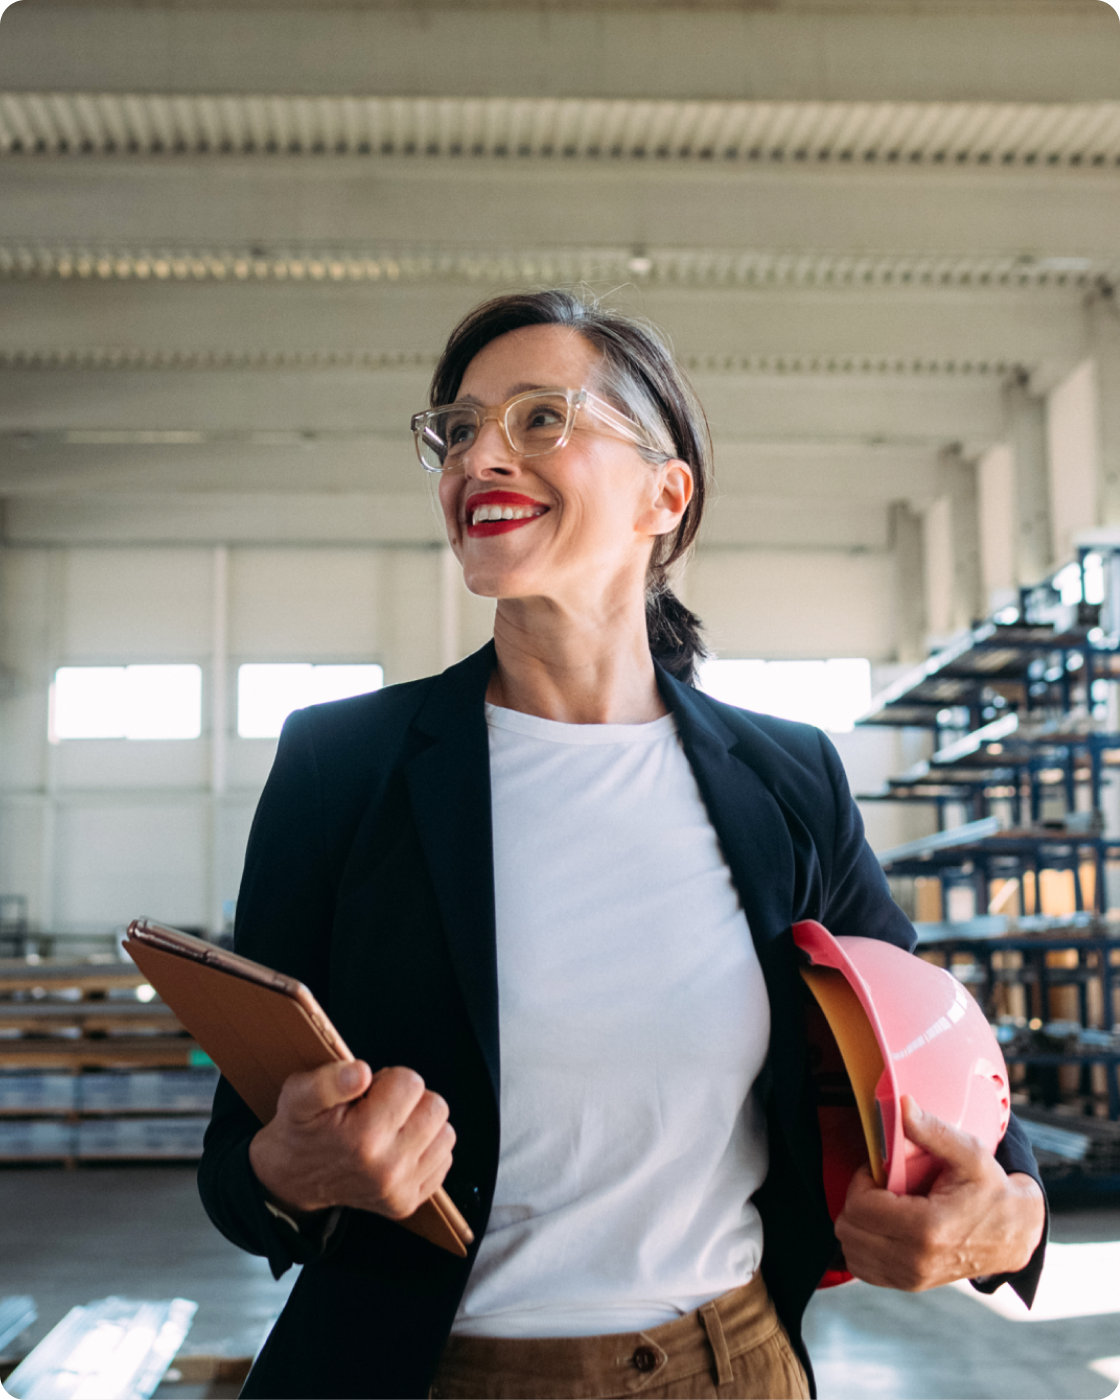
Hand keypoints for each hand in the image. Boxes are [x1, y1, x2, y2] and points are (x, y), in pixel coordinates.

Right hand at [248, 1061, 455, 1224]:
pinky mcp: (407, 1203)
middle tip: (381, 1109)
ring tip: (391, 1128)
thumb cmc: (301, 1131)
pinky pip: (443, 1161)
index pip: (412, 1083)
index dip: (390, 1079)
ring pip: (445, 1134)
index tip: (369, 1092)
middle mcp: (386, 1169)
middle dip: (412, 1100)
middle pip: (436, 1107)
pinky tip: (398, 1148)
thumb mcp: (298, 1094)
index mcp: (363, 1138)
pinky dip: (426, 1150)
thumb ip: (327, 1080)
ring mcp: (399, 1190)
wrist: (292, 1180)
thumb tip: (361, 1073)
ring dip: (422, 1125)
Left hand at [833, 1095, 1044, 1290]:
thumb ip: (932, 1130)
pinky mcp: (909, 1285)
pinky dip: (864, 1244)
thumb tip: (902, 1105)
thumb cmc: (992, 1191)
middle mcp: (915, 1261)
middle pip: (849, 1229)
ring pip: (851, 1251)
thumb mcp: (970, 1154)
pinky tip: (885, 1225)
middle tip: (882, 1187)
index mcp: (927, 1230)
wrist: (1014, 1234)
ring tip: (885, 1206)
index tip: (882, 1171)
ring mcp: (912, 1278)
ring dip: (859, 1223)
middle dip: (858, 1200)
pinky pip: (863, 1268)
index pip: (860, 1207)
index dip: (862, 1181)